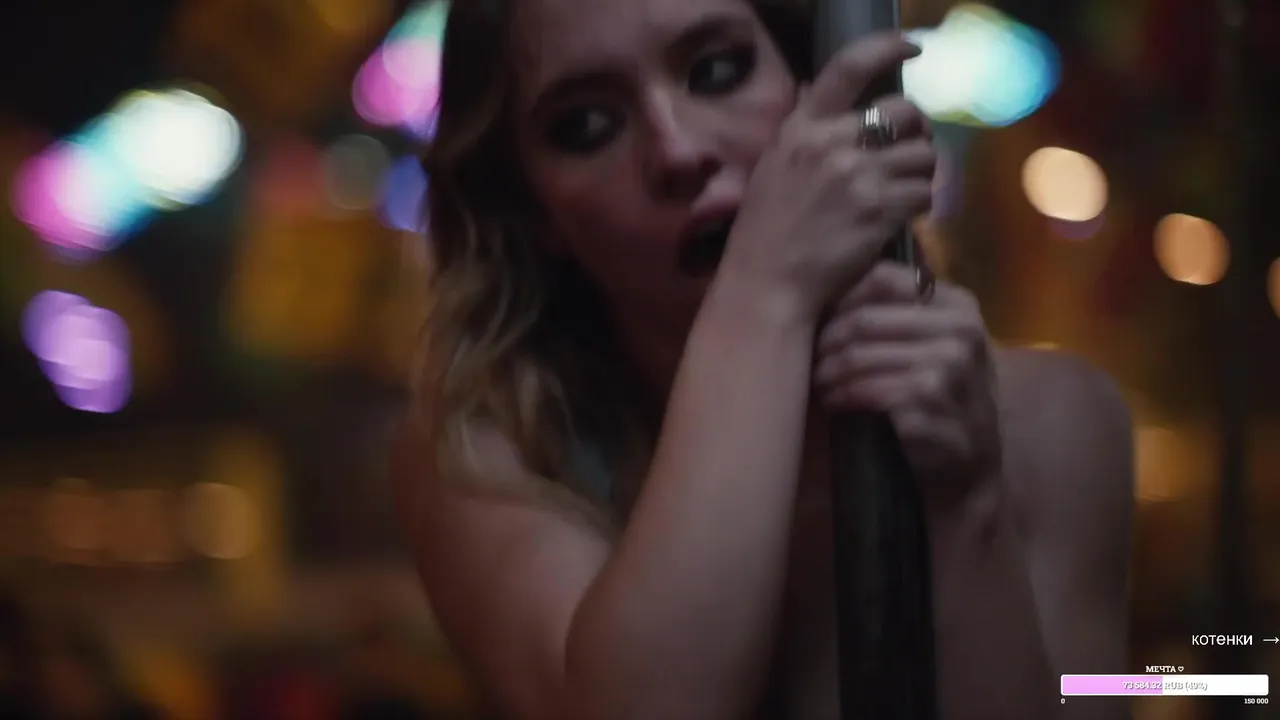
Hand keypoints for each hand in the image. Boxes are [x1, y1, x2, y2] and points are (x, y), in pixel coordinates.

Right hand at [720, 32, 934, 320]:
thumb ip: (802, 133)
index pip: (849, 66)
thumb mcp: (772, 168)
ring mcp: (857, 175)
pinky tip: (901, 217)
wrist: (766, 285)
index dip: (888, 47)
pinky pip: (923, 192)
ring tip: (906, 190)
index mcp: (801, 128)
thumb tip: (819, 93)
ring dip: (922, 172)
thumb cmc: (764, 233)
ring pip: (922, 154)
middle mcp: (830, 143)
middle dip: (916, 130)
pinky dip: (920, 205)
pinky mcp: (880, 209)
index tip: (911, 47)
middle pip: (902, 112)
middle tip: (910, 151)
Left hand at [812, 262, 1001, 505]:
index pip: (884, 278)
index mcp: (959, 305)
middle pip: (864, 319)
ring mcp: (947, 365)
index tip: (824, 322)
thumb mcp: (941, 348)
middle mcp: (959, 329)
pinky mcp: (928, 401)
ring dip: (828, 372)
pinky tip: (833, 403)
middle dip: (827, 341)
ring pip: (858, 355)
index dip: (843, 299)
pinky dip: (841, 396)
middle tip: (811, 359)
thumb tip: (831, 286)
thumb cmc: (946, 400)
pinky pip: (865, 389)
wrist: (970, 467)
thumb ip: (905, 314)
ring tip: (819, 383)